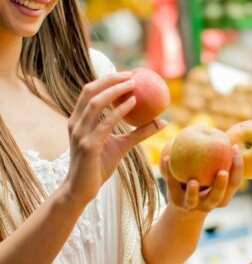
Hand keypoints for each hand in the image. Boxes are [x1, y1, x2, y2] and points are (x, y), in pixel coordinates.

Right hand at [64, 73, 166, 205]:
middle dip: (110, 79)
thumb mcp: (122, 146)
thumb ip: (140, 133)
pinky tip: (133, 103)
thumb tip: (163, 122)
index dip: (106, 79)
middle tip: (132, 75)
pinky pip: (105, 123)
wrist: (82, 189)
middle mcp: (76, 123)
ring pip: (95, 103)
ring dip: (115, 90)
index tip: (127, 74)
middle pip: (90, 91)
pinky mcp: (88, 145)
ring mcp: (80, 133)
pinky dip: (119, 111)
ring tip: (134, 84)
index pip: (89, 92)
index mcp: (79, 120)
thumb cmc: (100, 166)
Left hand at [160, 145, 243, 214]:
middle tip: (223, 172)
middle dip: (220, 185)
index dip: (238, 166)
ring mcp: (192, 205)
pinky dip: (169, 173)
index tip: (234, 147)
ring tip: (193, 181)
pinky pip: (172, 186)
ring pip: (193, 200)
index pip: (235, 182)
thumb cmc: (205, 180)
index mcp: (224, 196)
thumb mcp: (214, 173)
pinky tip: (167, 159)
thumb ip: (219, 159)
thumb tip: (226, 133)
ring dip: (192, 191)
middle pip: (217, 196)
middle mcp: (210, 203)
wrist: (184, 200)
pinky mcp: (175, 201)